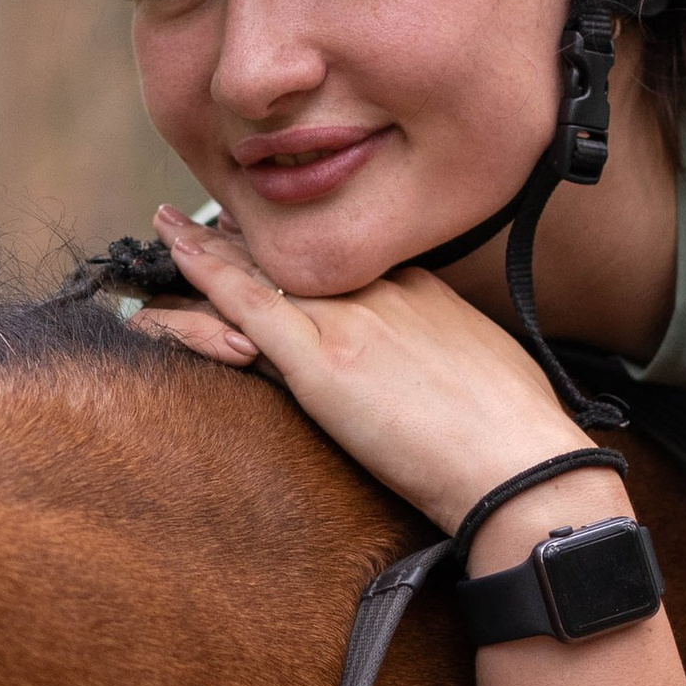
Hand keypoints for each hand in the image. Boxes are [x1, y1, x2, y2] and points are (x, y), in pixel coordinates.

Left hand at [137, 204, 602, 537]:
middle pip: (298, 255)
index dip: (304, 249)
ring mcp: (346, 321)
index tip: (275, 238)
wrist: (520, 468)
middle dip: (248, 236)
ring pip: (261, 273)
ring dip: (206, 248)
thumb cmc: (519, 438)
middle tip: (202, 216)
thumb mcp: (489, 371)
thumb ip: (452, 356)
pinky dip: (203, 276)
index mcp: (422, 292)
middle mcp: (380, 291)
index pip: (347, 260)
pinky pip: (245, 306)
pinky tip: (172, 250)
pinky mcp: (320, 362)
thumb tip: (448, 374)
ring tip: (165, 225)